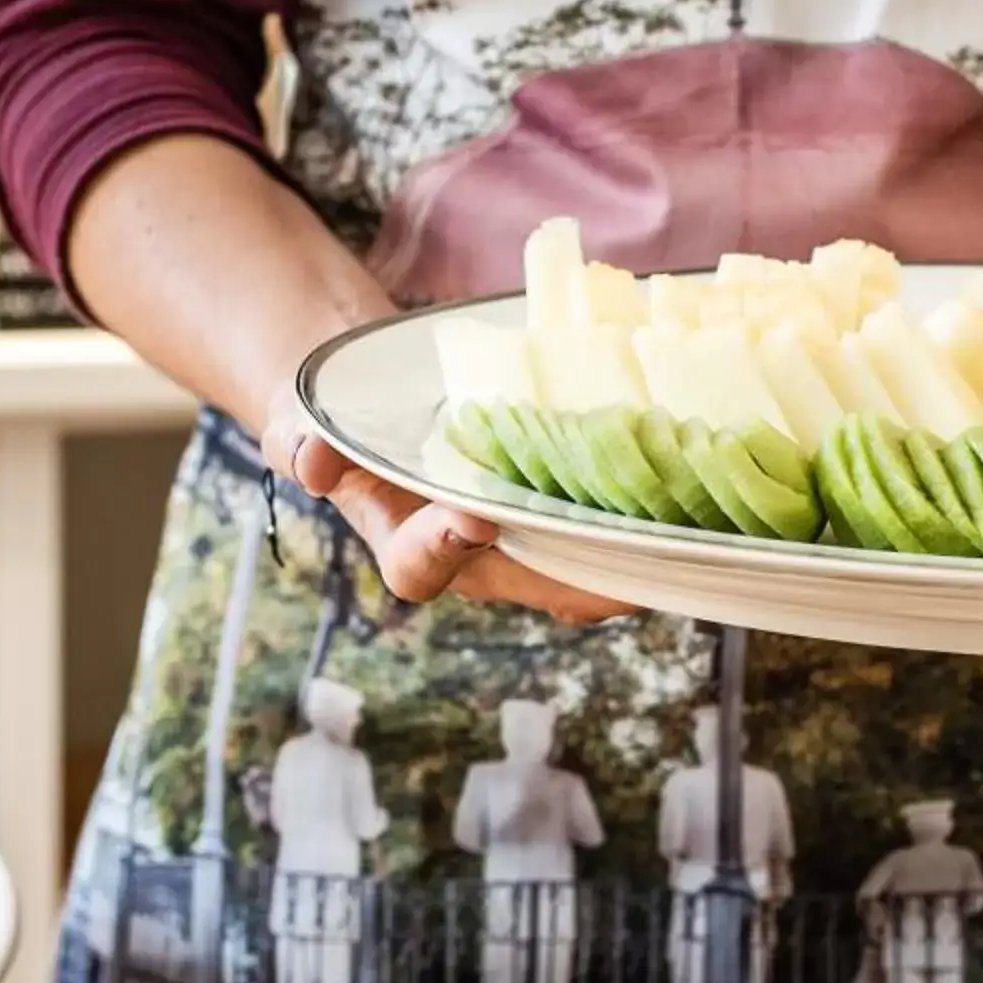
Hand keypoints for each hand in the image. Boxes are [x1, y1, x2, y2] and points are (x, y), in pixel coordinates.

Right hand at [260, 385, 632, 624]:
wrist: (378, 401)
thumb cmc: (337, 420)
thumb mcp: (301, 422)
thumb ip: (301, 441)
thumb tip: (312, 460)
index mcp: (402, 540)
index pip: (419, 565)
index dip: (443, 548)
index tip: (470, 518)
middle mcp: (469, 554)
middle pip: (524, 581)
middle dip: (570, 566)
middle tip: (613, 537)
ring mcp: (520, 538)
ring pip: (577, 568)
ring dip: (622, 554)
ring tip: (669, 530)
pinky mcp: (558, 512)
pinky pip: (602, 532)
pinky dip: (637, 520)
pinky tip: (681, 497)